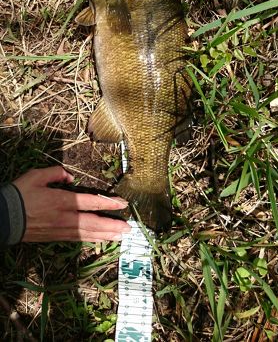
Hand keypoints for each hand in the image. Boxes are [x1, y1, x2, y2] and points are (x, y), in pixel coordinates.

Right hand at [13, 166, 130, 241]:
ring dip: (106, 235)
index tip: (123, 204)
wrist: (4, 217)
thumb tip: (70, 177)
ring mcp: (61, 229)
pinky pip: (78, 239)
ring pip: (88, 233)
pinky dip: (92, 239)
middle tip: (129, 228)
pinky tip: (100, 240)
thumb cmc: (20, 194)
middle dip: (113, 225)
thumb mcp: (36, 175)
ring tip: (121, 236)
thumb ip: (56, 173)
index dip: (109, 203)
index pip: (91, 201)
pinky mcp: (56, 237)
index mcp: (62, 200)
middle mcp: (65, 217)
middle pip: (94, 222)